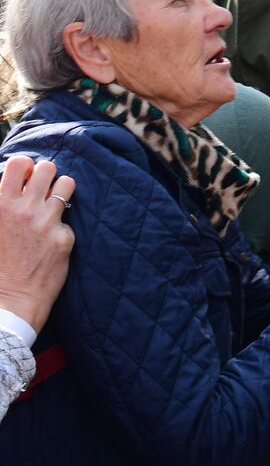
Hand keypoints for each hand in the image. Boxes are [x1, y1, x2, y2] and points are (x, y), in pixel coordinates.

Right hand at [0, 156, 76, 332]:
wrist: (7, 301)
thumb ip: (0, 204)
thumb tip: (9, 184)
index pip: (19, 163)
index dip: (25, 168)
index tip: (25, 178)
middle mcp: (23, 209)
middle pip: (48, 168)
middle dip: (46, 175)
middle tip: (41, 189)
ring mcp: (46, 222)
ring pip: (66, 185)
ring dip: (60, 191)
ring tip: (52, 204)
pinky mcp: (64, 237)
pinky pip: (68, 219)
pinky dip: (60, 225)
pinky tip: (50, 240)